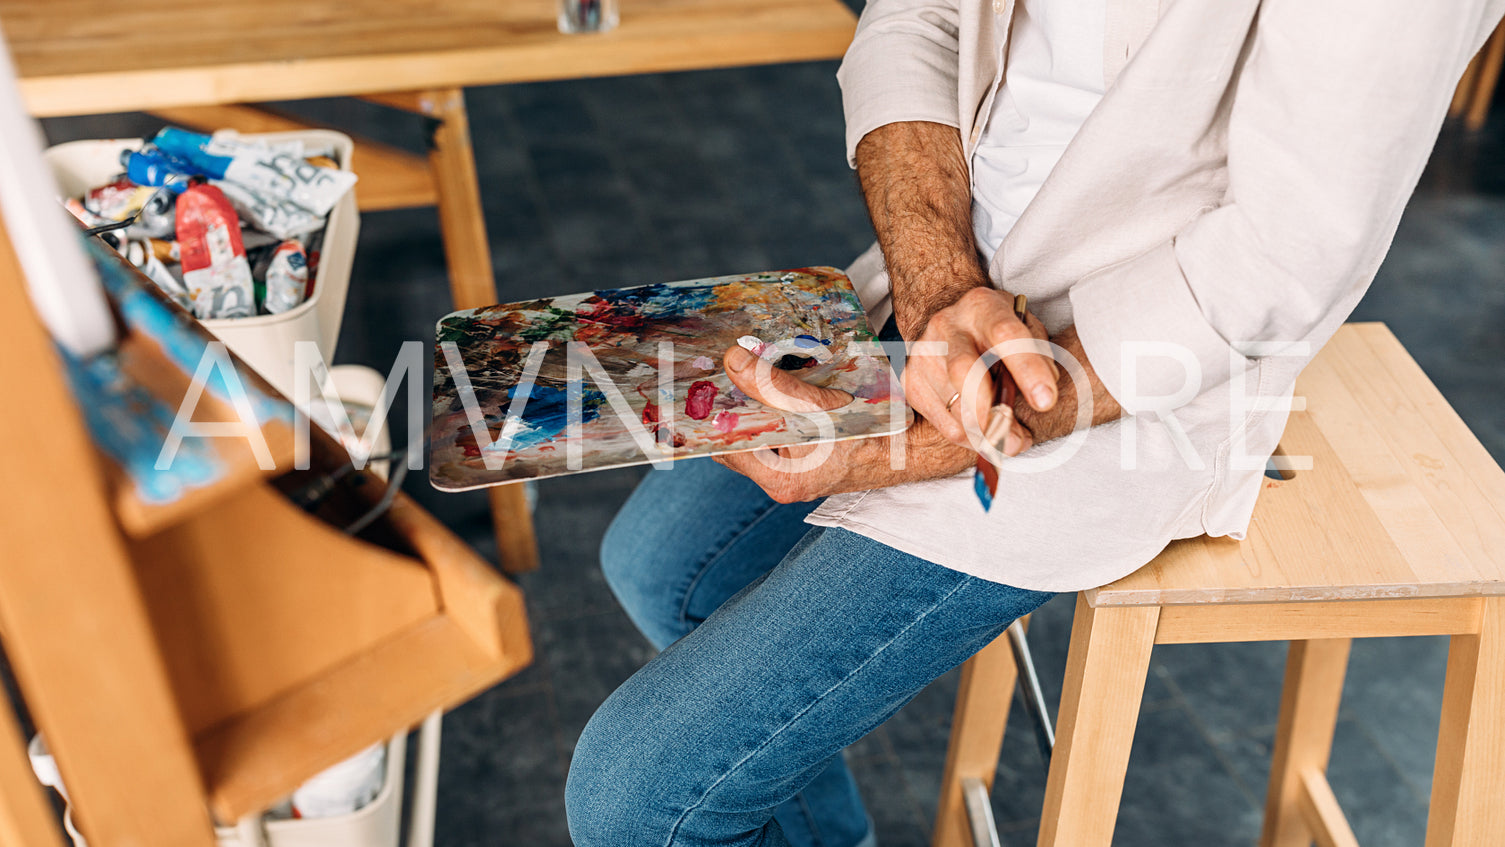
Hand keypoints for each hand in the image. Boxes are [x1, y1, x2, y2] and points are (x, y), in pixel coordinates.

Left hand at [712, 345, 971, 501]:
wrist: (915, 447)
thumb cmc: (875, 433)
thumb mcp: (822, 406)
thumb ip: (774, 387)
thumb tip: (731, 363)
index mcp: (780, 478)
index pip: (722, 445)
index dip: (708, 414)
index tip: (697, 381)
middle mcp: (781, 480)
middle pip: (736, 438)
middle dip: (728, 403)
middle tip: (716, 366)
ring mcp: (794, 469)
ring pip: (757, 431)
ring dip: (751, 401)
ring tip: (742, 366)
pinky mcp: (806, 456)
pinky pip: (777, 428)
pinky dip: (772, 405)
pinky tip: (773, 377)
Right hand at [902, 287, 1057, 453]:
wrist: (949, 324)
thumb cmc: (996, 332)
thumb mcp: (1025, 329)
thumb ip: (1039, 357)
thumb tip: (1040, 399)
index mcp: (982, 306)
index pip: (1006, 334)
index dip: (1028, 369)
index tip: (1046, 401)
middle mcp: (947, 326)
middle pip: (964, 371)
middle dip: (991, 412)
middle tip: (1015, 440)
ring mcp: (924, 354)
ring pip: (954, 408)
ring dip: (988, 435)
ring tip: (1009, 441)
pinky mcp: (911, 382)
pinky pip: (944, 424)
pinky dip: (971, 438)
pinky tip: (986, 433)